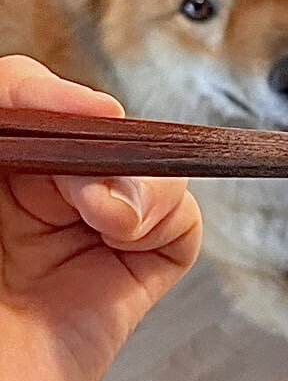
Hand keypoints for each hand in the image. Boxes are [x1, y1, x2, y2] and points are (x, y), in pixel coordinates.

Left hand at [0, 56, 201, 380]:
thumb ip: (6, 126)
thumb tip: (93, 113)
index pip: (28, 103)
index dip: (50, 97)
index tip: (64, 112)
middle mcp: (31, 206)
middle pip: (98, 131)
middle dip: (97, 143)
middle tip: (72, 180)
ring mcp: (79, 244)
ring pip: (148, 169)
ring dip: (135, 182)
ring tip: (98, 217)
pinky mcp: (125, 284)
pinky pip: (178, 224)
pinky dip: (165, 215)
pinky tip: (121, 234)